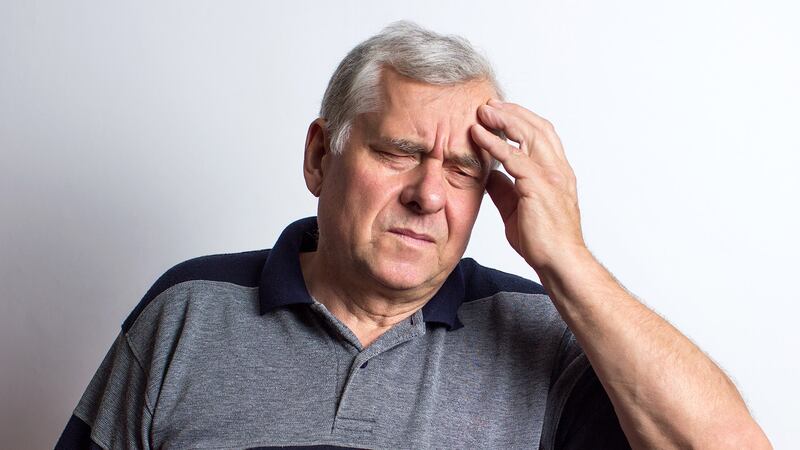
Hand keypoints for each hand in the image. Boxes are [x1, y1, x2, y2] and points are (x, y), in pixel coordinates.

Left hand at [471, 99, 586, 271]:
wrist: (559, 262)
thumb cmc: (543, 241)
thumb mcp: (517, 209)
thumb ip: (505, 189)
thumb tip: (489, 174)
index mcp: (558, 172)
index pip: (542, 134)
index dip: (522, 119)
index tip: (500, 112)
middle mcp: (558, 169)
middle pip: (536, 127)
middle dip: (511, 112)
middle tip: (488, 104)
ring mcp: (551, 176)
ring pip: (528, 135)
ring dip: (503, 120)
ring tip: (482, 112)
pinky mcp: (539, 186)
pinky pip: (514, 157)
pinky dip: (494, 143)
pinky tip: (479, 136)